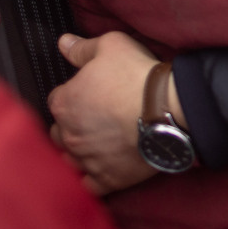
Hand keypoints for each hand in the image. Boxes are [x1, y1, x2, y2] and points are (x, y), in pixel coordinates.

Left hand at [47, 31, 166, 195]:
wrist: (169, 111)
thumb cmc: (138, 77)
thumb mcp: (112, 46)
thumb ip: (82, 48)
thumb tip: (63, 43)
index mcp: (64, 103)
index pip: (58, 99)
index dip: (74, 94)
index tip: (90, 93)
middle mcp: (68, 134)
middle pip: (59, 132)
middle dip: (72, 126)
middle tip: (95, 117)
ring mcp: (86, 160)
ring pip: (69, 160)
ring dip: (78, 153)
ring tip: (98, 144)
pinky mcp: (105, 179)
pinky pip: (87, 185)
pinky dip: (90, 178)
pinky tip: (100, 169)